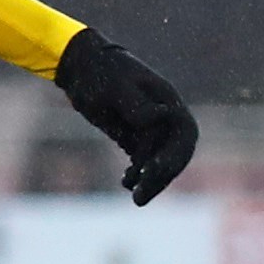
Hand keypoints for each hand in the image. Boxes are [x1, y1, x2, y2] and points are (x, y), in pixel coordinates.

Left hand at [55, 27, 196, 204]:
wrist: (80, 66)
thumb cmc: (98, 71)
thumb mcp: (114, 86)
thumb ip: (135, 104)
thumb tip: (158, 118)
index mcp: (167, 101)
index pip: (183, 135)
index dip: (173, 156)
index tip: (152, 171)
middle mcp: (164, 116)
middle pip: (174, 152)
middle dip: (162, 177)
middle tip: (141, 197)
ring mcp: (150, 126)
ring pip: (158, 159)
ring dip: (151, 180)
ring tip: (136, 197)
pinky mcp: (134, 134)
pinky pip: (144, 158)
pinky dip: (139, 173)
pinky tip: (127, 182)